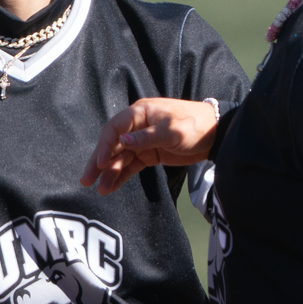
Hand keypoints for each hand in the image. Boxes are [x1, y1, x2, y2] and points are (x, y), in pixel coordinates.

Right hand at [80, 98, 218, 195]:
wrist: (216, 134)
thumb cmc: (194, 125)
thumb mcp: (171, 131)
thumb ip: (146, 137)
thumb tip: (122, 140)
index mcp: (140, 113)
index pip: (114, 129)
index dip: (104, 146)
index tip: (99, 163)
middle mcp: (137, 126)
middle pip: (113, 144)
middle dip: (99, 162)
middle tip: (86, 179)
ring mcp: (142, 141)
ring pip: (120, 158)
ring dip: (110, 173)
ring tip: (100, 190)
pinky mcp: (149, 154)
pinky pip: (131, 166)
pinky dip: (121, 176)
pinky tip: (110, 187)